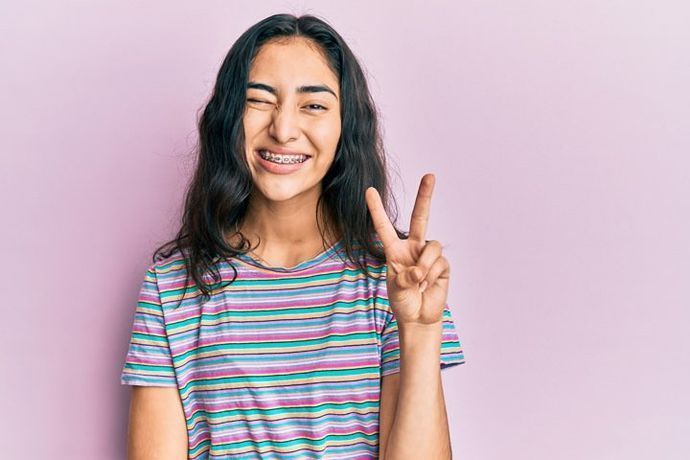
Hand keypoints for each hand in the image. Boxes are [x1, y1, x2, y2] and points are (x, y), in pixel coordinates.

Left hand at [365, 173, 449, 325]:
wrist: (418, 318)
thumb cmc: (403, 302)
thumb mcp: (395, 289)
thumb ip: (404, 278)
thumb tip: (419, 270)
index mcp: (394, 250)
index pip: (384, 226)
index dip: (376, 209)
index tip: (369, 190)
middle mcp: (412, 247)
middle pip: (420, 217)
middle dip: (425, 195)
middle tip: (430, 175)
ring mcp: (428, 254)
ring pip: (432, 246)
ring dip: (424, 267)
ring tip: (419, 283)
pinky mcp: (442, 265)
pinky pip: (439, 262)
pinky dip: (431, 276)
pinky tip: (427, 287)